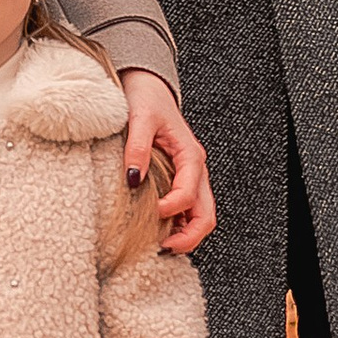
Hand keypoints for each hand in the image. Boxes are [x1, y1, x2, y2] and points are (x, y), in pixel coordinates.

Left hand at [119, 71, 215, 253]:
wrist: (149, 87)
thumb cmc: (147, 99)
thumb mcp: (140, 118)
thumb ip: (137, 148)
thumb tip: (132, 179)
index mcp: (191, 155)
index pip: (189, 193)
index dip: (171, 209)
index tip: (151, 214)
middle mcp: (196, 170)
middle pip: (205, 214)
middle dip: (188, 237)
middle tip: (163, 250)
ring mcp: (190, 177)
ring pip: (199, 216)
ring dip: (184, 235)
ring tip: (160, 248)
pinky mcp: (180, 180)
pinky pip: (187, 211)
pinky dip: (178, 227)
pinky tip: (160, 234)